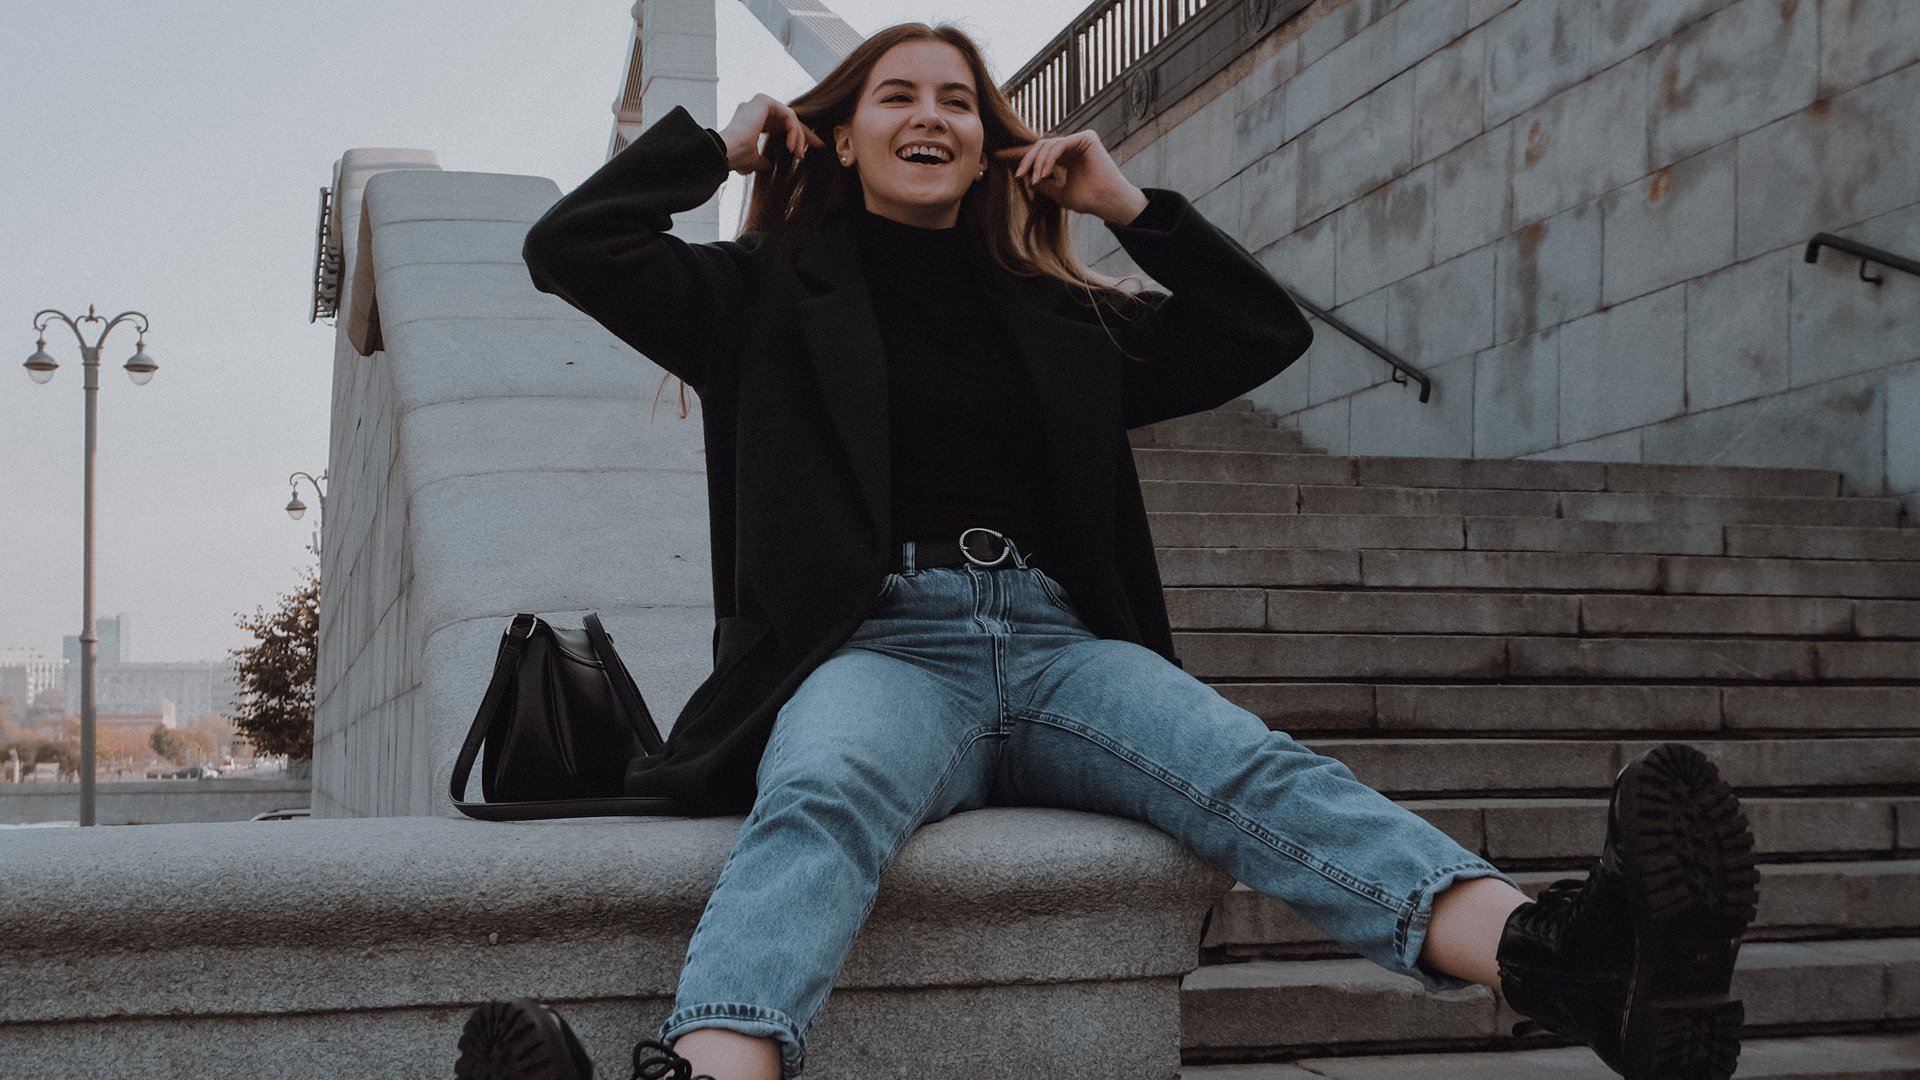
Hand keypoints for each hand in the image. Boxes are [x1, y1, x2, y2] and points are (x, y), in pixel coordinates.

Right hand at [718, 94, 825, 175]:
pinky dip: (794, 131)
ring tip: (799, 155)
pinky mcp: (764, 100)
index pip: (780, 125)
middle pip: (788, 118)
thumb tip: (768, 165)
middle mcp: (755, 109)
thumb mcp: (752, 161)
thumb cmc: (736, 157)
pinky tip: (792, 147)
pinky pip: (788, 115)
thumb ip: (761, 160)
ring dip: (799, 137)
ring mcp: (759, 102)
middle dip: (804, 133)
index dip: (796, 137)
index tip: (805, 152)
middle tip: (818, 146)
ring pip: (790, 117)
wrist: (727, 152)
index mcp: (752, 120)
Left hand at [995, 130, 1147, 223]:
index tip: (997, 157)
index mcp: (1067, 156)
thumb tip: (1028, 178)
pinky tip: (1042, 172)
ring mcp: (1080, 140)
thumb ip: (1045, 184)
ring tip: (1033, 179)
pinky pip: (1058, 145)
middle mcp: (1073, 145)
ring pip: (1047, 144)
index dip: (1018, 154)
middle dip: (1026, 159)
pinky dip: (1048, 159)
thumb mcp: (1060, 194)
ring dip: (1037, 162)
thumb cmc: (1090, 201)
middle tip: (1018, 175)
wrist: (1109, 204)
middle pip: (1040, 146)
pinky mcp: (1086, 138)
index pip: (1039, 152)